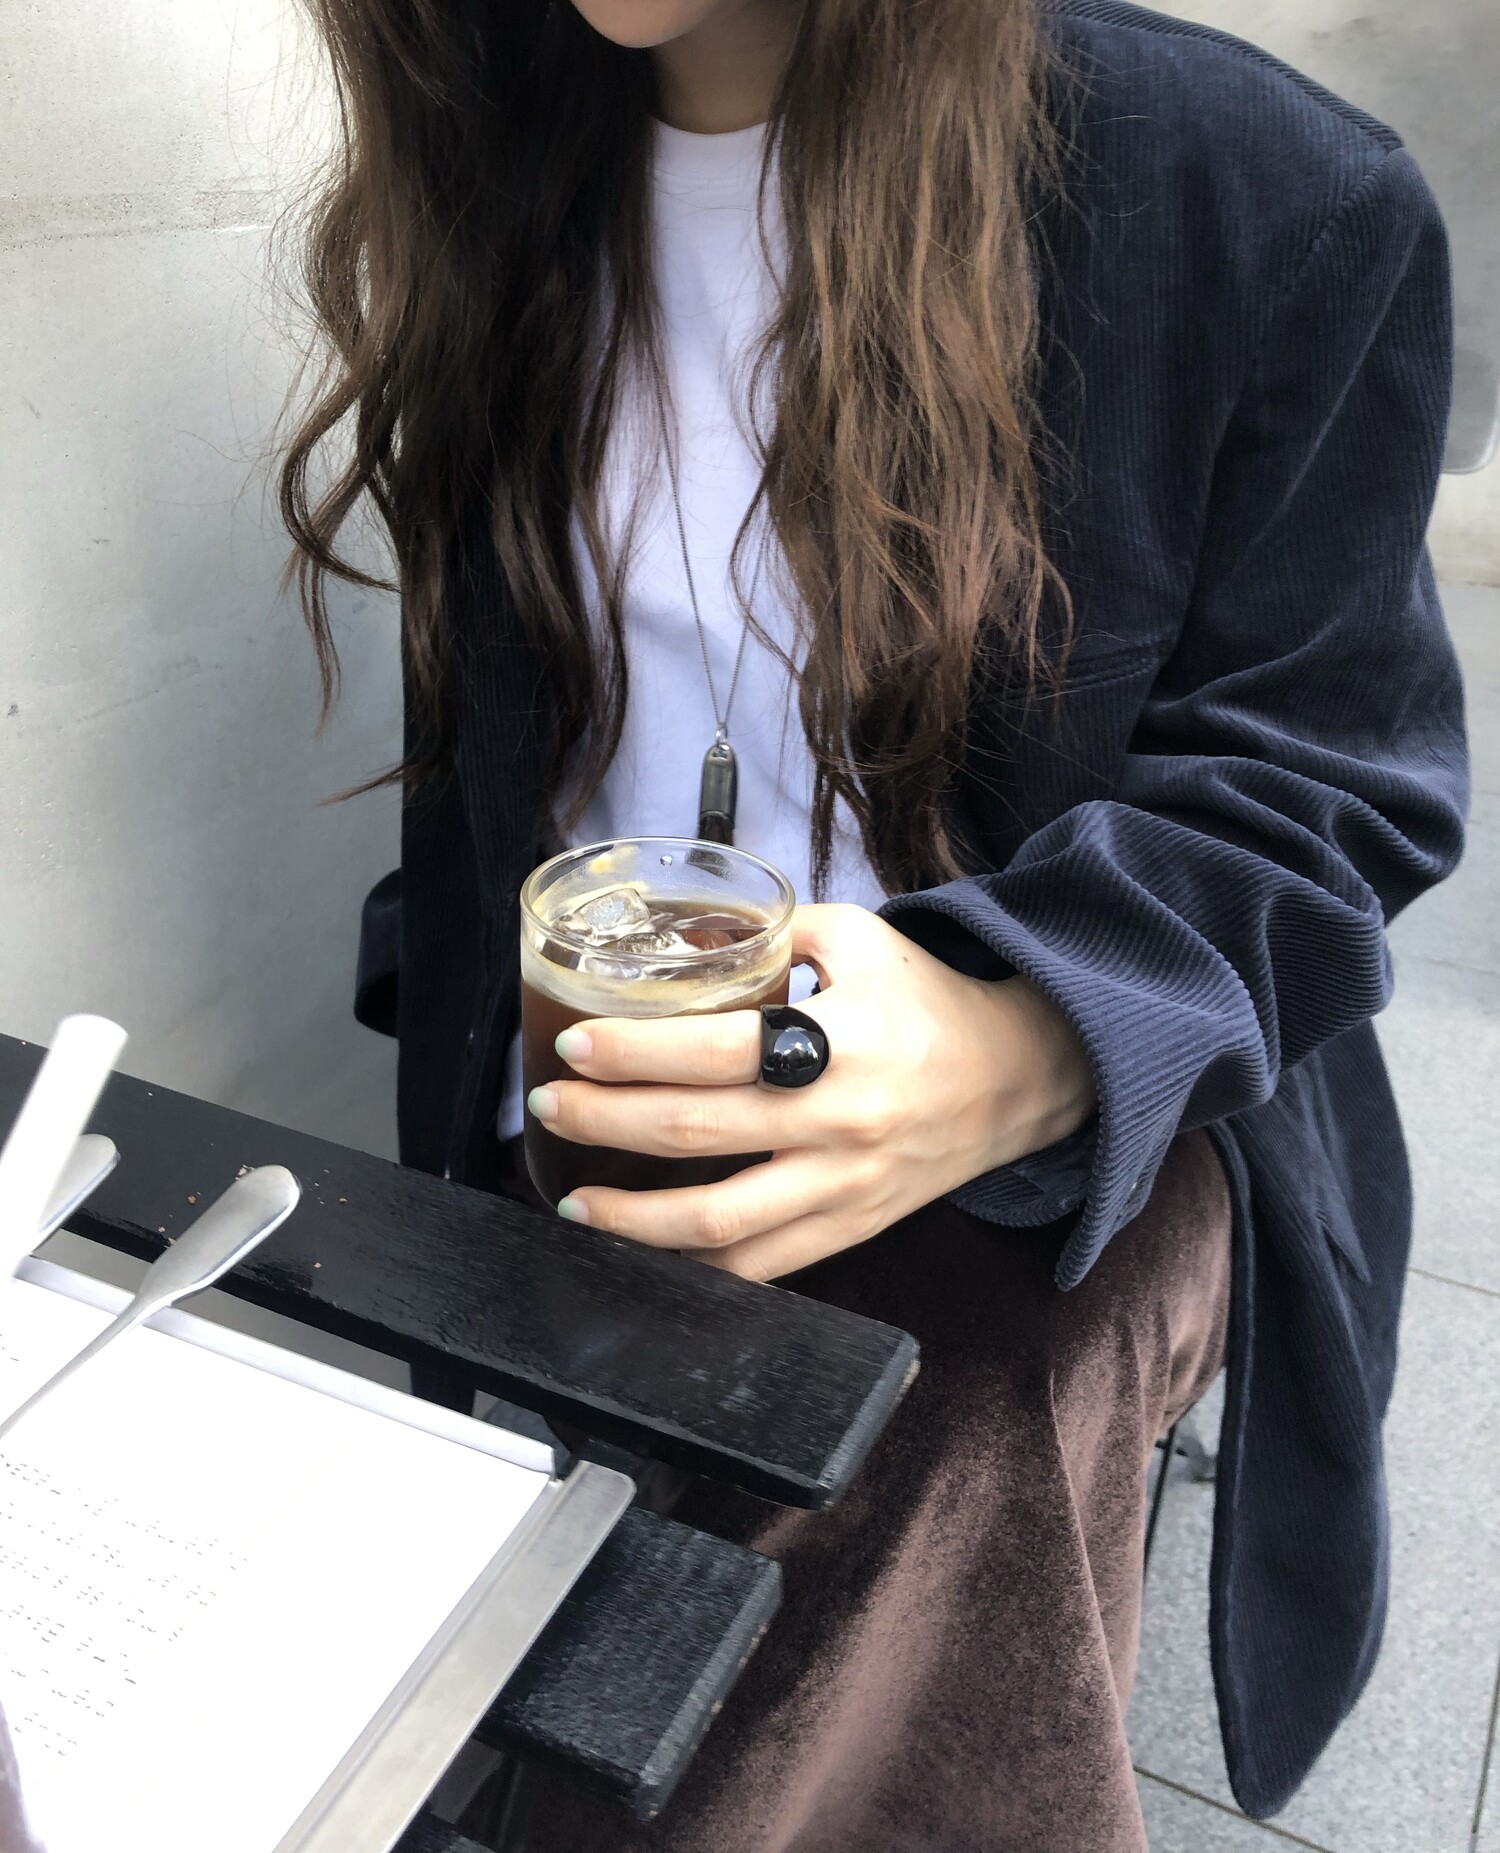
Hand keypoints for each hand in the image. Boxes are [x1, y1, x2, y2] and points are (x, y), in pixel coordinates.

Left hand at [526, 904, 1096, 1279]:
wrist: (1016, 1077)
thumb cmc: (928, 1002)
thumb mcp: (857, 938)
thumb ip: (771, 930)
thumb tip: (683, 936)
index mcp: (838, 1040)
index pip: (712, 1050)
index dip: (630, 1051)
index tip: (573, 1046)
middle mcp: (839, 1121)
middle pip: (693, 1132)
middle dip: (604, 1121)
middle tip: (553, 1105)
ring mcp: (844, 1186)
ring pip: (717, 1223)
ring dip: (631, 1217)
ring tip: (578, 1199)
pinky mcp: (851, 1228)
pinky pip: (763, 1267)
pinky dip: (698, 1268)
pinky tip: (650, 1251)